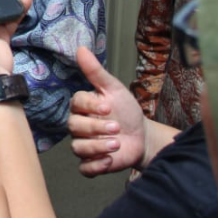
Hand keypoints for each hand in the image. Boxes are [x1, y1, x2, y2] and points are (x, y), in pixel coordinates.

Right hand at [67, 47, 147, 175]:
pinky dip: (96, 166)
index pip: (76, 104)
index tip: (108, 107)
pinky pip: (84, 168)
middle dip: (96, 128)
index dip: (91, 106)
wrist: (142, 136)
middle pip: (75, 127)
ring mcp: (84, 145)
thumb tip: (81, 48)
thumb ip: (96, 71)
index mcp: (82, 106)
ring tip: (117, 144)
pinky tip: (110, 160)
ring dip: (98, 147)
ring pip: (78, 148)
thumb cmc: (126, 110)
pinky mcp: (91, 163)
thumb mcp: (114, 89)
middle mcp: (79, 125)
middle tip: (117, 127)